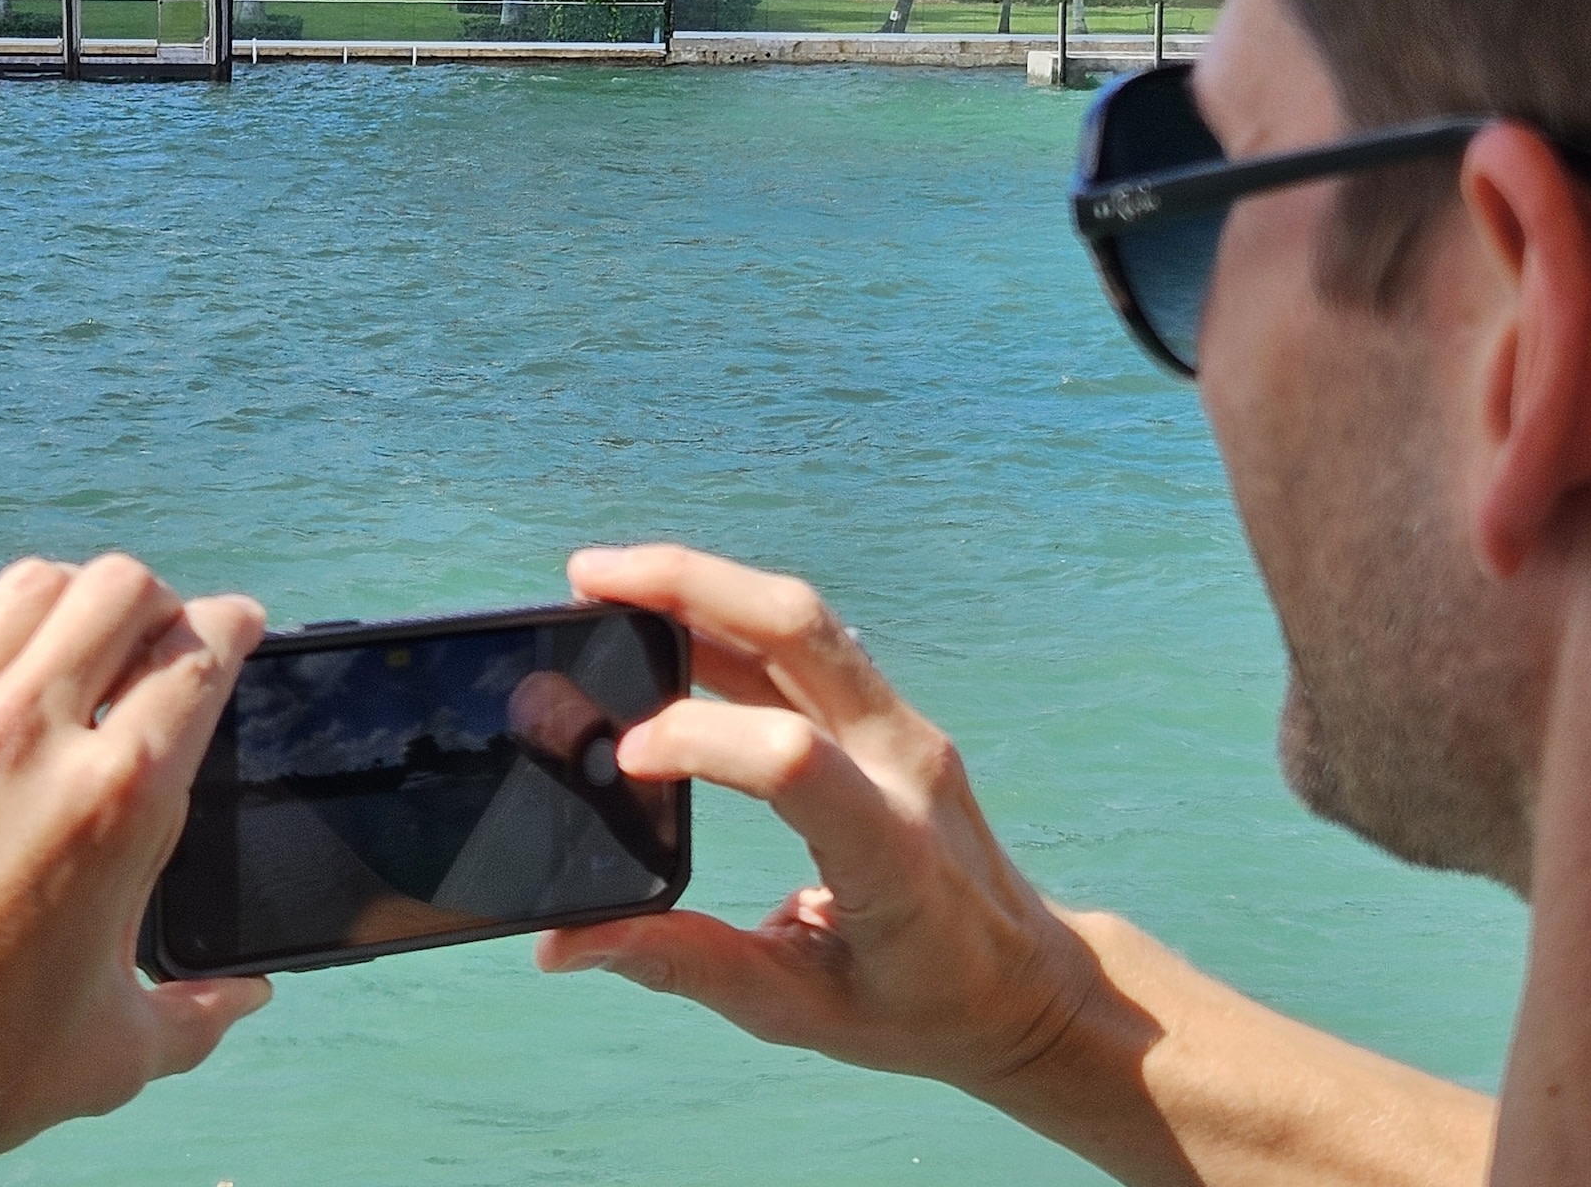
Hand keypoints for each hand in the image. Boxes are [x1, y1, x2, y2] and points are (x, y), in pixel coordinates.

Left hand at [0, 556, 270, 1158]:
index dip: (234, 627)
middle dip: (155, 603)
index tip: (235, 631)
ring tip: (68, 649)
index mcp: (121, 800)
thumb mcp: (122, 1050)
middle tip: (152, 643)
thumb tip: (247, 994)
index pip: (201, 653)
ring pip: (24, 591)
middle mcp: (34, 737)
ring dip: (65, 606)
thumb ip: (201, 1010)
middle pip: (117, 589)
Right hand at [538, 545, 1106, 1094]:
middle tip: (586, 580)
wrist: (1026, 983)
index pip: (795, 758)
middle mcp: (905, 767)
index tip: (624, 755)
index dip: (700, 737)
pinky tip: (665, 620)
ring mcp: (904, 728)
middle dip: (687, 586)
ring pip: (802, 619)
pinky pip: (808, 642)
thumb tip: (564, 946)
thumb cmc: (920, 1005)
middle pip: (800, 632)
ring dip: (702, 584)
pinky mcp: (889, 716)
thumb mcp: (798, 1009)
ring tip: (605, 584)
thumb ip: (683, 964)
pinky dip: (730, 616)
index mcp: (891, 853)